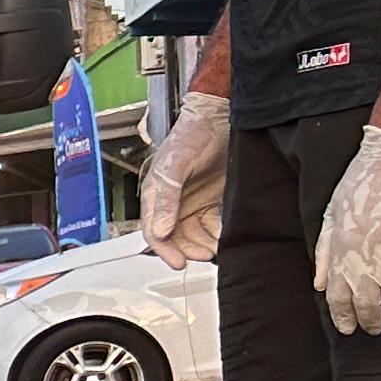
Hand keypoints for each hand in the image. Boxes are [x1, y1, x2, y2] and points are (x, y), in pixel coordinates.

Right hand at [140, 91, 227, 266]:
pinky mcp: (211, 200)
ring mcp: (192, 203)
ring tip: (219, 248)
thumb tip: (162, 230)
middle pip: (175, 238)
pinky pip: (212, 224)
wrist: (219, 117)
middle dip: (189, 250)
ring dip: (205, 244)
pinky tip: (226, 235)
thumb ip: (168, 198)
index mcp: (156, 197)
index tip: (179, 262)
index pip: (154, 232)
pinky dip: (218, 233)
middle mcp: (172, 204)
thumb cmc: (191, 135)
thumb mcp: (176, 166)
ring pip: (194, 234)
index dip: (164, 250)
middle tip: (205, 255)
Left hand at [315, 124, 380, 334]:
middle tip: (376, 329)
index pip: (338, 297)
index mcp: (341, 250)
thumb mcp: (332, 216)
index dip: (343, 317)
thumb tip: (319, 284)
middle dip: (371, 321)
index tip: (350, 328)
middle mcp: (364, 256)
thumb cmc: (361, 184)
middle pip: (366, 302)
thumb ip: (325, 253)